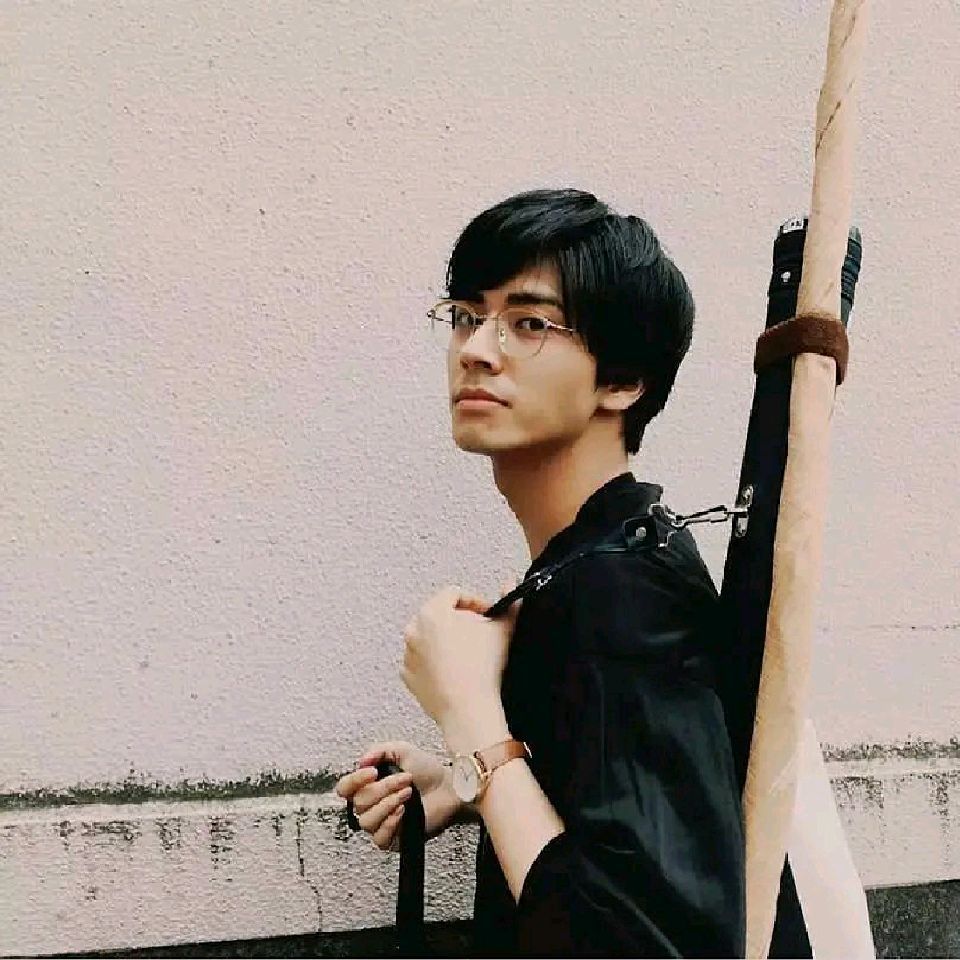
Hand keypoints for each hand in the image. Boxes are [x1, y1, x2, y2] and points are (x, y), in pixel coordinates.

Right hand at [335, 741, 463, 850]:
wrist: (449, 788)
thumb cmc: (428, 771)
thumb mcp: (402, 751)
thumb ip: (379, 751)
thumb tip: (362, 761)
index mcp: (369, 785)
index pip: (345, 789)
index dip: (354, 781)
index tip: (372, 772)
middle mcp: (372, 806)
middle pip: (359, 804)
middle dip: (383, 788)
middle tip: (404, 780)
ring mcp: (382, 824)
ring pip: (367, 822)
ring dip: (388, 804)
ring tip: (407, 794)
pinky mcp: (393, 840)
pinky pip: (379, 839)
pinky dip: (391, 823)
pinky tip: (403, 812)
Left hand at [401, 581, 521, 744]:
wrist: (468, 709)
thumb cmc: (482, 668)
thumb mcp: (503, 629)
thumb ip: (509, 602)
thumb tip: (511, 584)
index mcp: (433, 612)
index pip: (453, 594)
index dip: (475, 601)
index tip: (487, 614)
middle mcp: (414, 629)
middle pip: (439, 614)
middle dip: (459, 620)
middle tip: (479, 634)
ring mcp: (408, 654)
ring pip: (429, 637)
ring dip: (446, 640)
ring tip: (468, 654)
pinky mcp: (408, 675)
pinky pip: (422, 660)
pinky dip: (435, 661)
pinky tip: (454, 670)